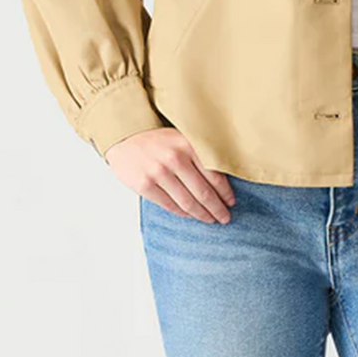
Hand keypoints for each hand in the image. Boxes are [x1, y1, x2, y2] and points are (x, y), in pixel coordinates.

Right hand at [104, 127, 236, 222]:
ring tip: (211, 220)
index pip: (214, 174)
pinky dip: (183, 213)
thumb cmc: (157, 139)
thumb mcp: (181, 138)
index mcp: (188, 144)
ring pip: (187, 202)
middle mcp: (175, 158)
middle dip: (217, 208)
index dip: (225, 192)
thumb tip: (222, 180)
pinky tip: (191, 215)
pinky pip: (170, 205)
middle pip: (203, 191)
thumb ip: (198, 153)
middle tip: (225, 217)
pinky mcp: (145, 185)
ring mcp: (159, 172)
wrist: (125, 136)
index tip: (231, 202)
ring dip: (202, 214)